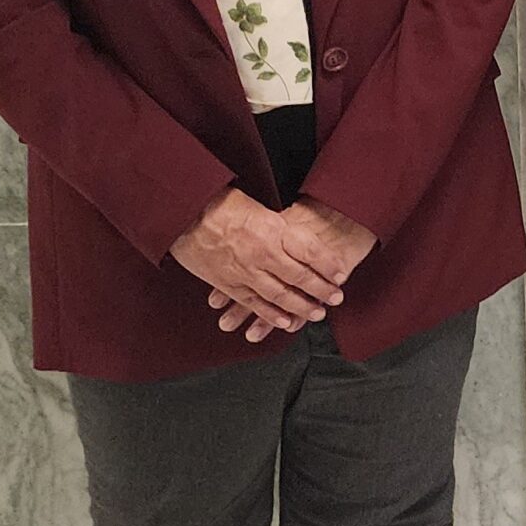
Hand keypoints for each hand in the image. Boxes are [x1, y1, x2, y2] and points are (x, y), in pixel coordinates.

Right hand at [170, 188, 344, 341]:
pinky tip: (286, 322)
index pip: (310, 251)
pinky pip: (253, 303)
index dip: (329, 264)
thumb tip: (304, 237)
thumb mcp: (259, 206)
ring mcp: (244, 271)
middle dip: (321, 289)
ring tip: (318, 313)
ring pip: (280, 295)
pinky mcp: (227, 283)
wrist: (184, 211)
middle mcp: (262, 253)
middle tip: (336, 297)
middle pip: (300, 276)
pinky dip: (270, 315)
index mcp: (273, 229)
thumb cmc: (221, 202)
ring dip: (302, 307)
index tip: (341, 273)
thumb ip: (280, 225)